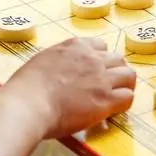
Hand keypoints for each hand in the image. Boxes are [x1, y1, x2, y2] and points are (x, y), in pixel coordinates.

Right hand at [5, 38, 135, 138]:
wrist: (27, 104)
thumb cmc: (26, 87)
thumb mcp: (43, 60)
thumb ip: (60, 61)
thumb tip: (62, 72)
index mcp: (76, 47)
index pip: (101, 46)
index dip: (101, 59)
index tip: (97, 69)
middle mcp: (93, 59)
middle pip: (118, 59)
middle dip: (116, 71)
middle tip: (111, 84)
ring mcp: (102, 78)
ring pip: (129, 76)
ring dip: (125, 85)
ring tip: (118, 96)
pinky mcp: (106, 99)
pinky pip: (128, 97)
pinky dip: (124, 103)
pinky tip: (115, 110)